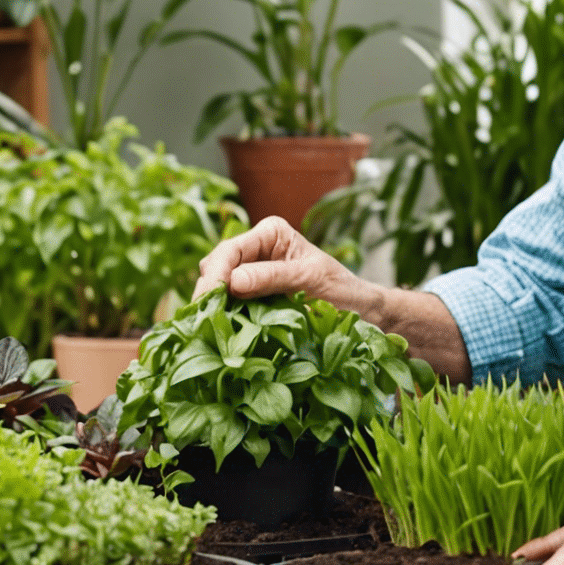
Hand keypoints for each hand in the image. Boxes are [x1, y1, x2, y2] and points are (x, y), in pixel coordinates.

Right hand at [192, 216, 379, 312]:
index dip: (216, 275)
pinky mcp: (252, 298)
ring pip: (217, 286)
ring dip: (213, 306)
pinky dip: (222, 316)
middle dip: (209, 291)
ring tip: (208, 328)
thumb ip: (272, 277)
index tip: (210, 300)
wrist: (360, 312)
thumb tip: (232, 282)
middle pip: (216, 266)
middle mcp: (256, 249)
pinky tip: (219, 331)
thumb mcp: (309, 280)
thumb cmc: (342, 290)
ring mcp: (252, 274)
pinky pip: (228, 304)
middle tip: (203, 320)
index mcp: (270, 233)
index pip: (230, 250)